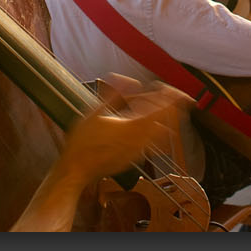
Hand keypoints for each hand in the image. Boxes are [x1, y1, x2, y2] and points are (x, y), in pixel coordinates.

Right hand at [62, 76, 190, 180]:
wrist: (78, 169)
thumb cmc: (83, 143)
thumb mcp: (96, 112)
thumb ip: (116, 94)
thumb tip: (131, 81)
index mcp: (133, 126)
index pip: (164, 109)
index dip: (170, 96)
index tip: (166, 87)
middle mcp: (142, 140)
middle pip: (171, 121)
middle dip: (172, 105)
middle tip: (166, 95)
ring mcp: (141, 151)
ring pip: (166, 133)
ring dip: (165, 118)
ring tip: (157, 108)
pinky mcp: (137, 158)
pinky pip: (156, 143)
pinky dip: (156, 130)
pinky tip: (144, 124)